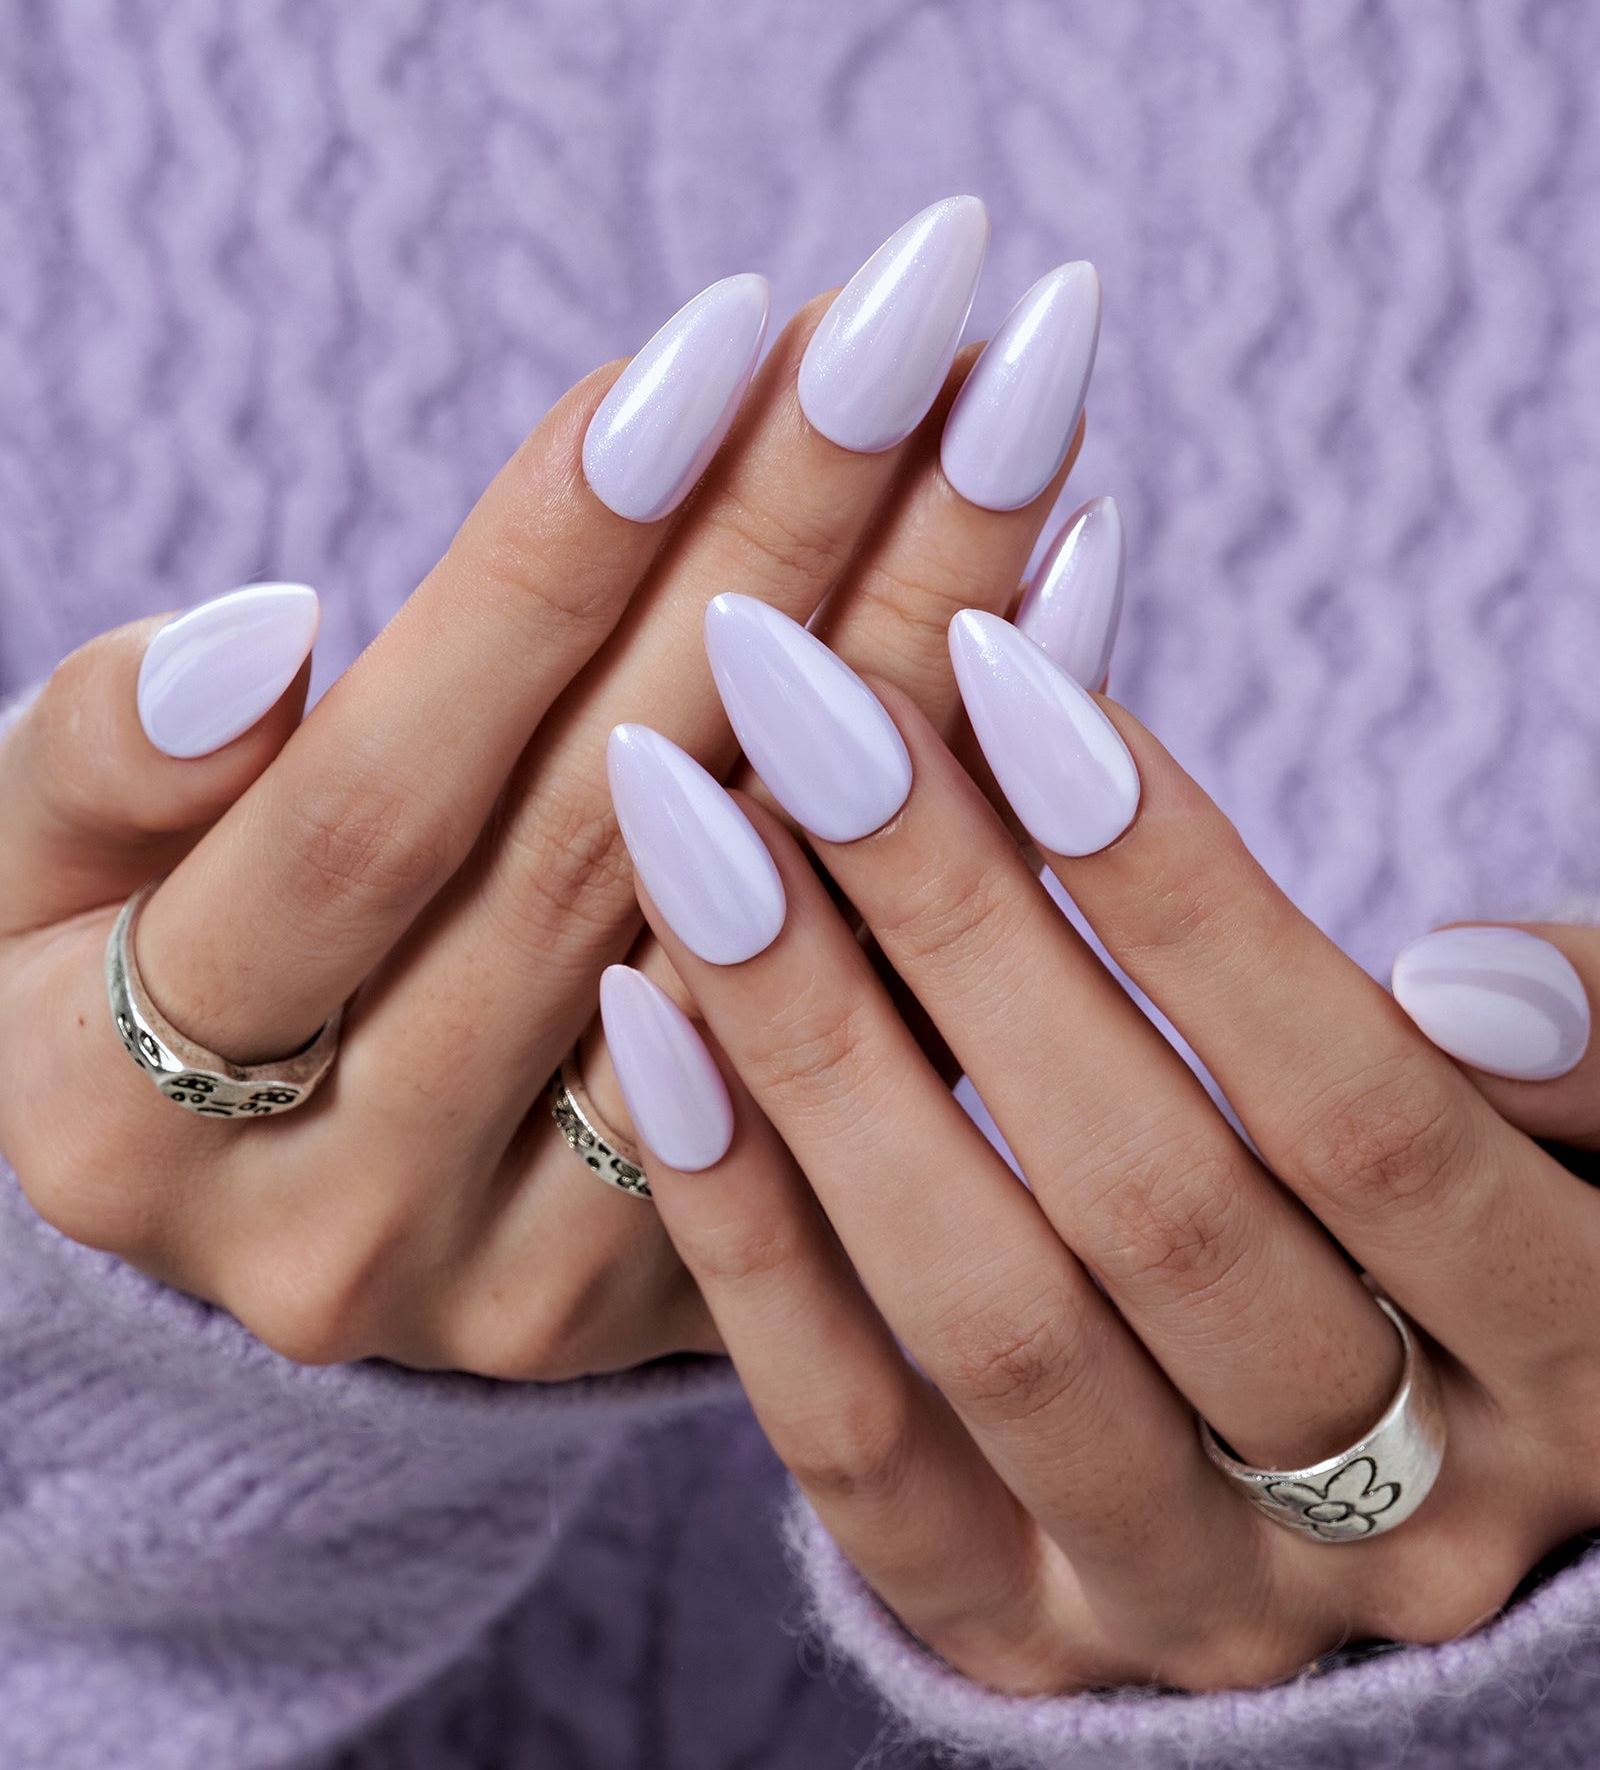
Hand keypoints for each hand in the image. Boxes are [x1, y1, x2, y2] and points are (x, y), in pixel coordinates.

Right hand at [0, 244, 1083, 1380]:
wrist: (240, 1192)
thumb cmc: (120, 967)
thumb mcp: (27, 868)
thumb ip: (100, 765)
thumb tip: (260, 639)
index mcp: (126, 1116)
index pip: (373, 806)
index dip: (540, 567)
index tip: (723, 336)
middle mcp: (347, 1223)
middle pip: (610, 841)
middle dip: (780, 546)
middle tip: (929, 306)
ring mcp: (538, 1283)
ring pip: (773, 927)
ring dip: (916, 645)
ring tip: (1029, 409)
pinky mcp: (688, 1292)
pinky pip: (870, 1034)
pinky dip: (977, 812)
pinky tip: (1065, 604)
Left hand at [599, 600, 1599, 1690]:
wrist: (1417, 1459)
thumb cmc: (1517, 1214)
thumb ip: (1591, 1044)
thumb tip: (1458, 988)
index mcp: (1586, 1370)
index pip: (1363, 1118)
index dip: (1177, 888)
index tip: (993, 666)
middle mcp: (1402, 1524)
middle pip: (1151, 1205)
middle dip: (953, 920)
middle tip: (795, 697)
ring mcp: (1195, 1595)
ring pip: (988, 1322)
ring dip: (820, 1051)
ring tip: (697, 828)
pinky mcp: (1021, 1629)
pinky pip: (856, 1449)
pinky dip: (743, 1232)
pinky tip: (653, 1020)